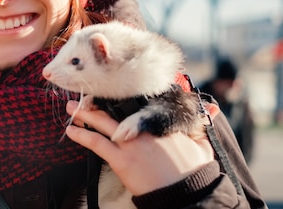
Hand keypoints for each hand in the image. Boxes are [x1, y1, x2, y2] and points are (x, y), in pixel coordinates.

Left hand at [65, 100, 213, 195]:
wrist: (186, 195)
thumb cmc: (194, 171)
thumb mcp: (201, 145)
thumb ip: (200, 124)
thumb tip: (211, 109)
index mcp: (162, 120)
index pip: (140, 99)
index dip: (124, 93)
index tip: (112, 88)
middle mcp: (144, 127)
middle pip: (116, 106)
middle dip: (99, 99)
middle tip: (86, 94)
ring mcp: (131, 142)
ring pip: (102, 121)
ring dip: (84, 113)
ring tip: (71, 107)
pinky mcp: (122, 159)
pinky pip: (96, 143)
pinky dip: (81, 136)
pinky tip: (70, 131)